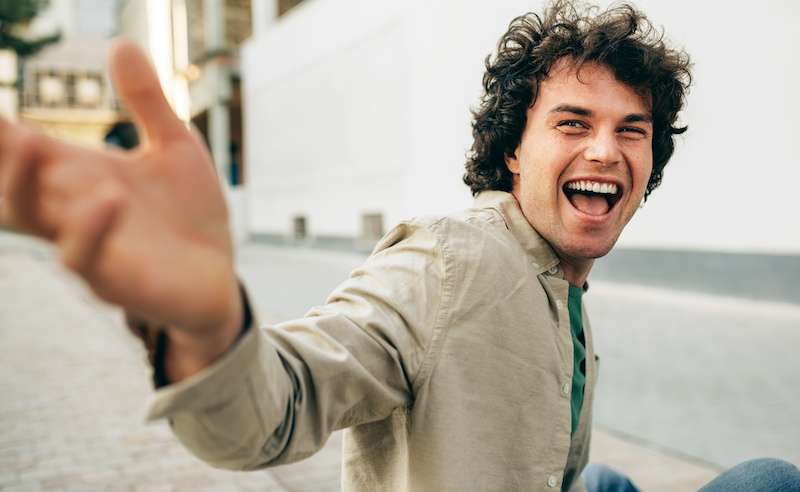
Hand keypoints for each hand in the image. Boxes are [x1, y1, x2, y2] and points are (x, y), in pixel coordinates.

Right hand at [0, 40, 241, 349]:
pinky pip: (84, 258)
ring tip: (28, 141)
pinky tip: (107, 198)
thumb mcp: (175, 147)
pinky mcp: (113, 280)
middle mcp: (71, 209)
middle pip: (11, 180)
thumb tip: (121, 41)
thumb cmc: (190, 212)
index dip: (2, 127)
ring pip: (32, 218)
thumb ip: (147, 101)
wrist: (219, 272)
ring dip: (22, 181)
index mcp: (81, 175)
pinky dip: (88, 229)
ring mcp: (87, 246)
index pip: (26, 144)